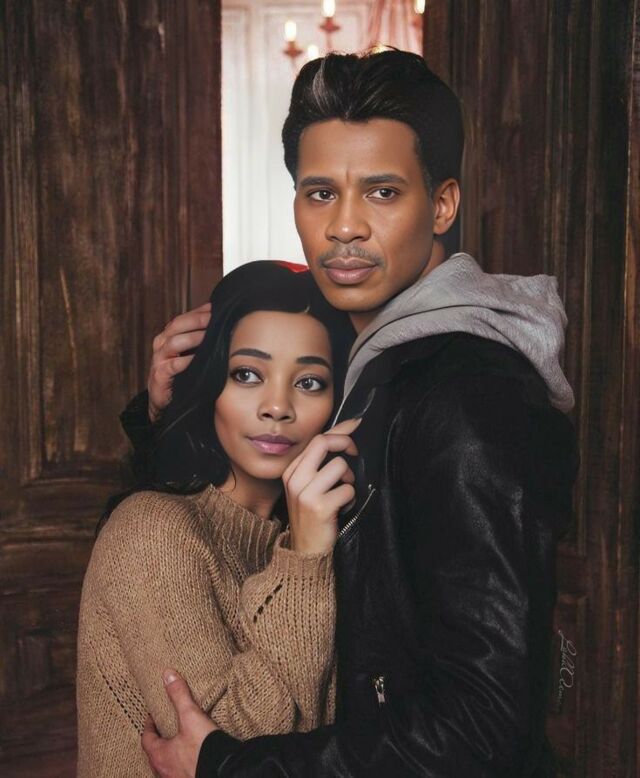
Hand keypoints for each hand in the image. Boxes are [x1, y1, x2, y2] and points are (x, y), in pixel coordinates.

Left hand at [141, 669, 215, 777]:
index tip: (153, 715)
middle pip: (154, 755)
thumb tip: (168, 675)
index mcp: (160, 756)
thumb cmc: (203, 750)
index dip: (148, 725)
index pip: (146, 739)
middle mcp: (164, 771)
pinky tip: (192, 758)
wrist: (225, 774)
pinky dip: (181, 764)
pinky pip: (179, 773)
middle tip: (164, 728)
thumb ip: (179, 696)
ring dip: (169, 755)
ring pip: (166, 766)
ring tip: (178, 743)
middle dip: (158, 741)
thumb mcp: (191, 717)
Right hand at [148, 303, 211, 421]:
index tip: (215, 308)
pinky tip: (199, 358)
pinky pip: (174, 365)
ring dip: (194, 337)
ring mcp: (159, 359)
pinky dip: (187, 360)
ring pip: (174, 342)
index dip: (198, 312)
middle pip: (177, 325)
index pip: (182, 318)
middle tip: (214, 319)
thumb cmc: (180, 373)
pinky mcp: (159, 375)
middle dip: (197, 320)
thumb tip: (218, 319)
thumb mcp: (188, 353)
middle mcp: (161, 344)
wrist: (163, 399)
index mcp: (167, 336)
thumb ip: (198, 337)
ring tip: (209, 335)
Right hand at [283, 417, 359, 554]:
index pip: (317, 439)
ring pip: (340, 466)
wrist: (305, 552)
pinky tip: (341, 508)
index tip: (356, 424)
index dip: (340, 430)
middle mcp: (295, 479)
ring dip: (348, 480)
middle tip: (354, 453)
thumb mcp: (308, 486)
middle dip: (345, 442)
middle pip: (324, 443)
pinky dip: (350, 499)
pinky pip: (348, 490)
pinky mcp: (320, 507)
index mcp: (291, 471)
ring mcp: (305, 493)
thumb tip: (346, 432)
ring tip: (342, 493)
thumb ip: (321, 462)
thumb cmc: (312, 515)